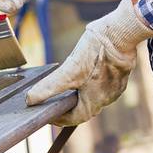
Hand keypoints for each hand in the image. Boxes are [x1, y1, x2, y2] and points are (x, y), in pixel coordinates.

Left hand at [25, 0, 152, 125]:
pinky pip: (102, 86)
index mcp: (95, 100)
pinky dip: (89, 86)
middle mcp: (107, 97)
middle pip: (85, 109)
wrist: (122, 33)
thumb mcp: (69, 70)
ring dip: (79, 96)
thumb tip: (30, 100)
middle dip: (68, 107)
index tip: (48, 115)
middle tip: (53, 102)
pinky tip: (83, 76)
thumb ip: (49, 87)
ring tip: (64, 90)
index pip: (75, 118)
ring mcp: (115, 87)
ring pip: (94, 97)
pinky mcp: (119, 75)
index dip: (60, 119)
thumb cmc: (96, 52)